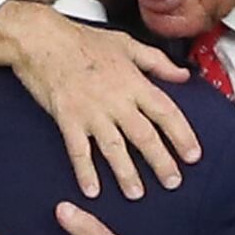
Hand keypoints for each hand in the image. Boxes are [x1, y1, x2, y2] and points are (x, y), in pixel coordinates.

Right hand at [0, 4, 195, 199]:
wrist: (42, 40)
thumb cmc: (82, 40)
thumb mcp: (126, 43)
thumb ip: (157, 62)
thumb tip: (182, 75)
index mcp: (133, 82)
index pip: (166, 113)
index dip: (182, 136)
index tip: (193, 155)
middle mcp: (116, 100)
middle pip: (145, 137)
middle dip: (161, 163)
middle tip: (172, 182)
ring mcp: (91, 113)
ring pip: (115, 149)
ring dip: (127, 175)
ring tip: (137, 194)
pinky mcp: (68, 120)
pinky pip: (79, 151)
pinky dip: (86, 172)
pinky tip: (92, 190)